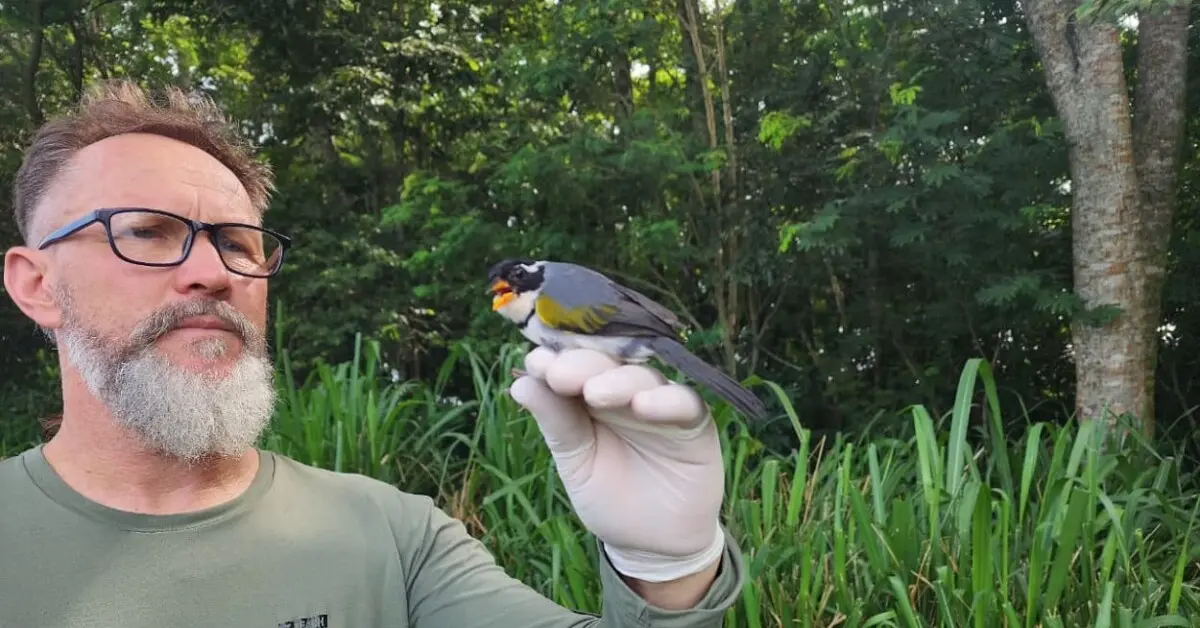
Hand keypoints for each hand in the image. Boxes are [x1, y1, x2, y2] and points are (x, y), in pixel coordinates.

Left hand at [508, 347, 725, 582]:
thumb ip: (557, 423)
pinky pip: (684, 403)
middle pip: (606, 365)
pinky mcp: (694, 422)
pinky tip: (642, 406)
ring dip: (618, 381)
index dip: (554, 361)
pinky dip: (665, 401)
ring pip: (643, 377)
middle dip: (582, 365)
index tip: (534, 363)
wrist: (652, 544)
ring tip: (595, 393)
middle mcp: (625, 391)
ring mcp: (660, 403)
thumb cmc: (609, 498)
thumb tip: (519, 382)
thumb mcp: (576, 464)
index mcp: (590, 396)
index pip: (573, 367)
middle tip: (559, 374)